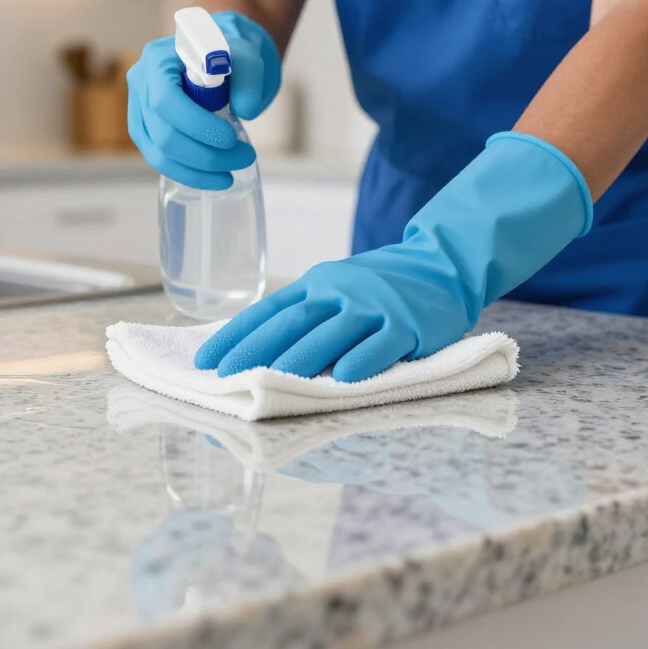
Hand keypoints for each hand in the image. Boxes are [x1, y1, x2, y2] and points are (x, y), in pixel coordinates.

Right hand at [127, 11, 280, 189]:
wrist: (218, 56)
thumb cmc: (229, 51)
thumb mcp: (247, 55)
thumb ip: (250, 78)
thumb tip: (247, 111)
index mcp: (157, 60)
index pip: (166, 101)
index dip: (196, 125)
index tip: (230, 139)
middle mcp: (140, 83)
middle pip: (163, 134)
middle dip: (205, 155)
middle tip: (244, 158)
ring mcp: (138, 109)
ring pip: (159, 153)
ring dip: (197, 171)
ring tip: (231, 174)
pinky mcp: (146, 129)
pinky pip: (160, 159)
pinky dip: (187, 173)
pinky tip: (213, 176)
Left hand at [195, 133, 593, 381]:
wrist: (441, 264)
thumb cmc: (380, 287)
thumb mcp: (337, 289)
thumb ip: (306, 315)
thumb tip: (258, 354)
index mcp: (317, 283)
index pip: (269, 310)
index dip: (237, 335)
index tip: (205, 361)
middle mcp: (341, 291)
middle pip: (294, 322)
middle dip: (256, 351)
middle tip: (227, 377)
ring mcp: (375, 306)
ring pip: (332, 333)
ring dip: (300, 360)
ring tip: (270, 384)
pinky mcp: (408, 324)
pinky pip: (382, 343)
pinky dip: (362, 361)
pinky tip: (342, 379)